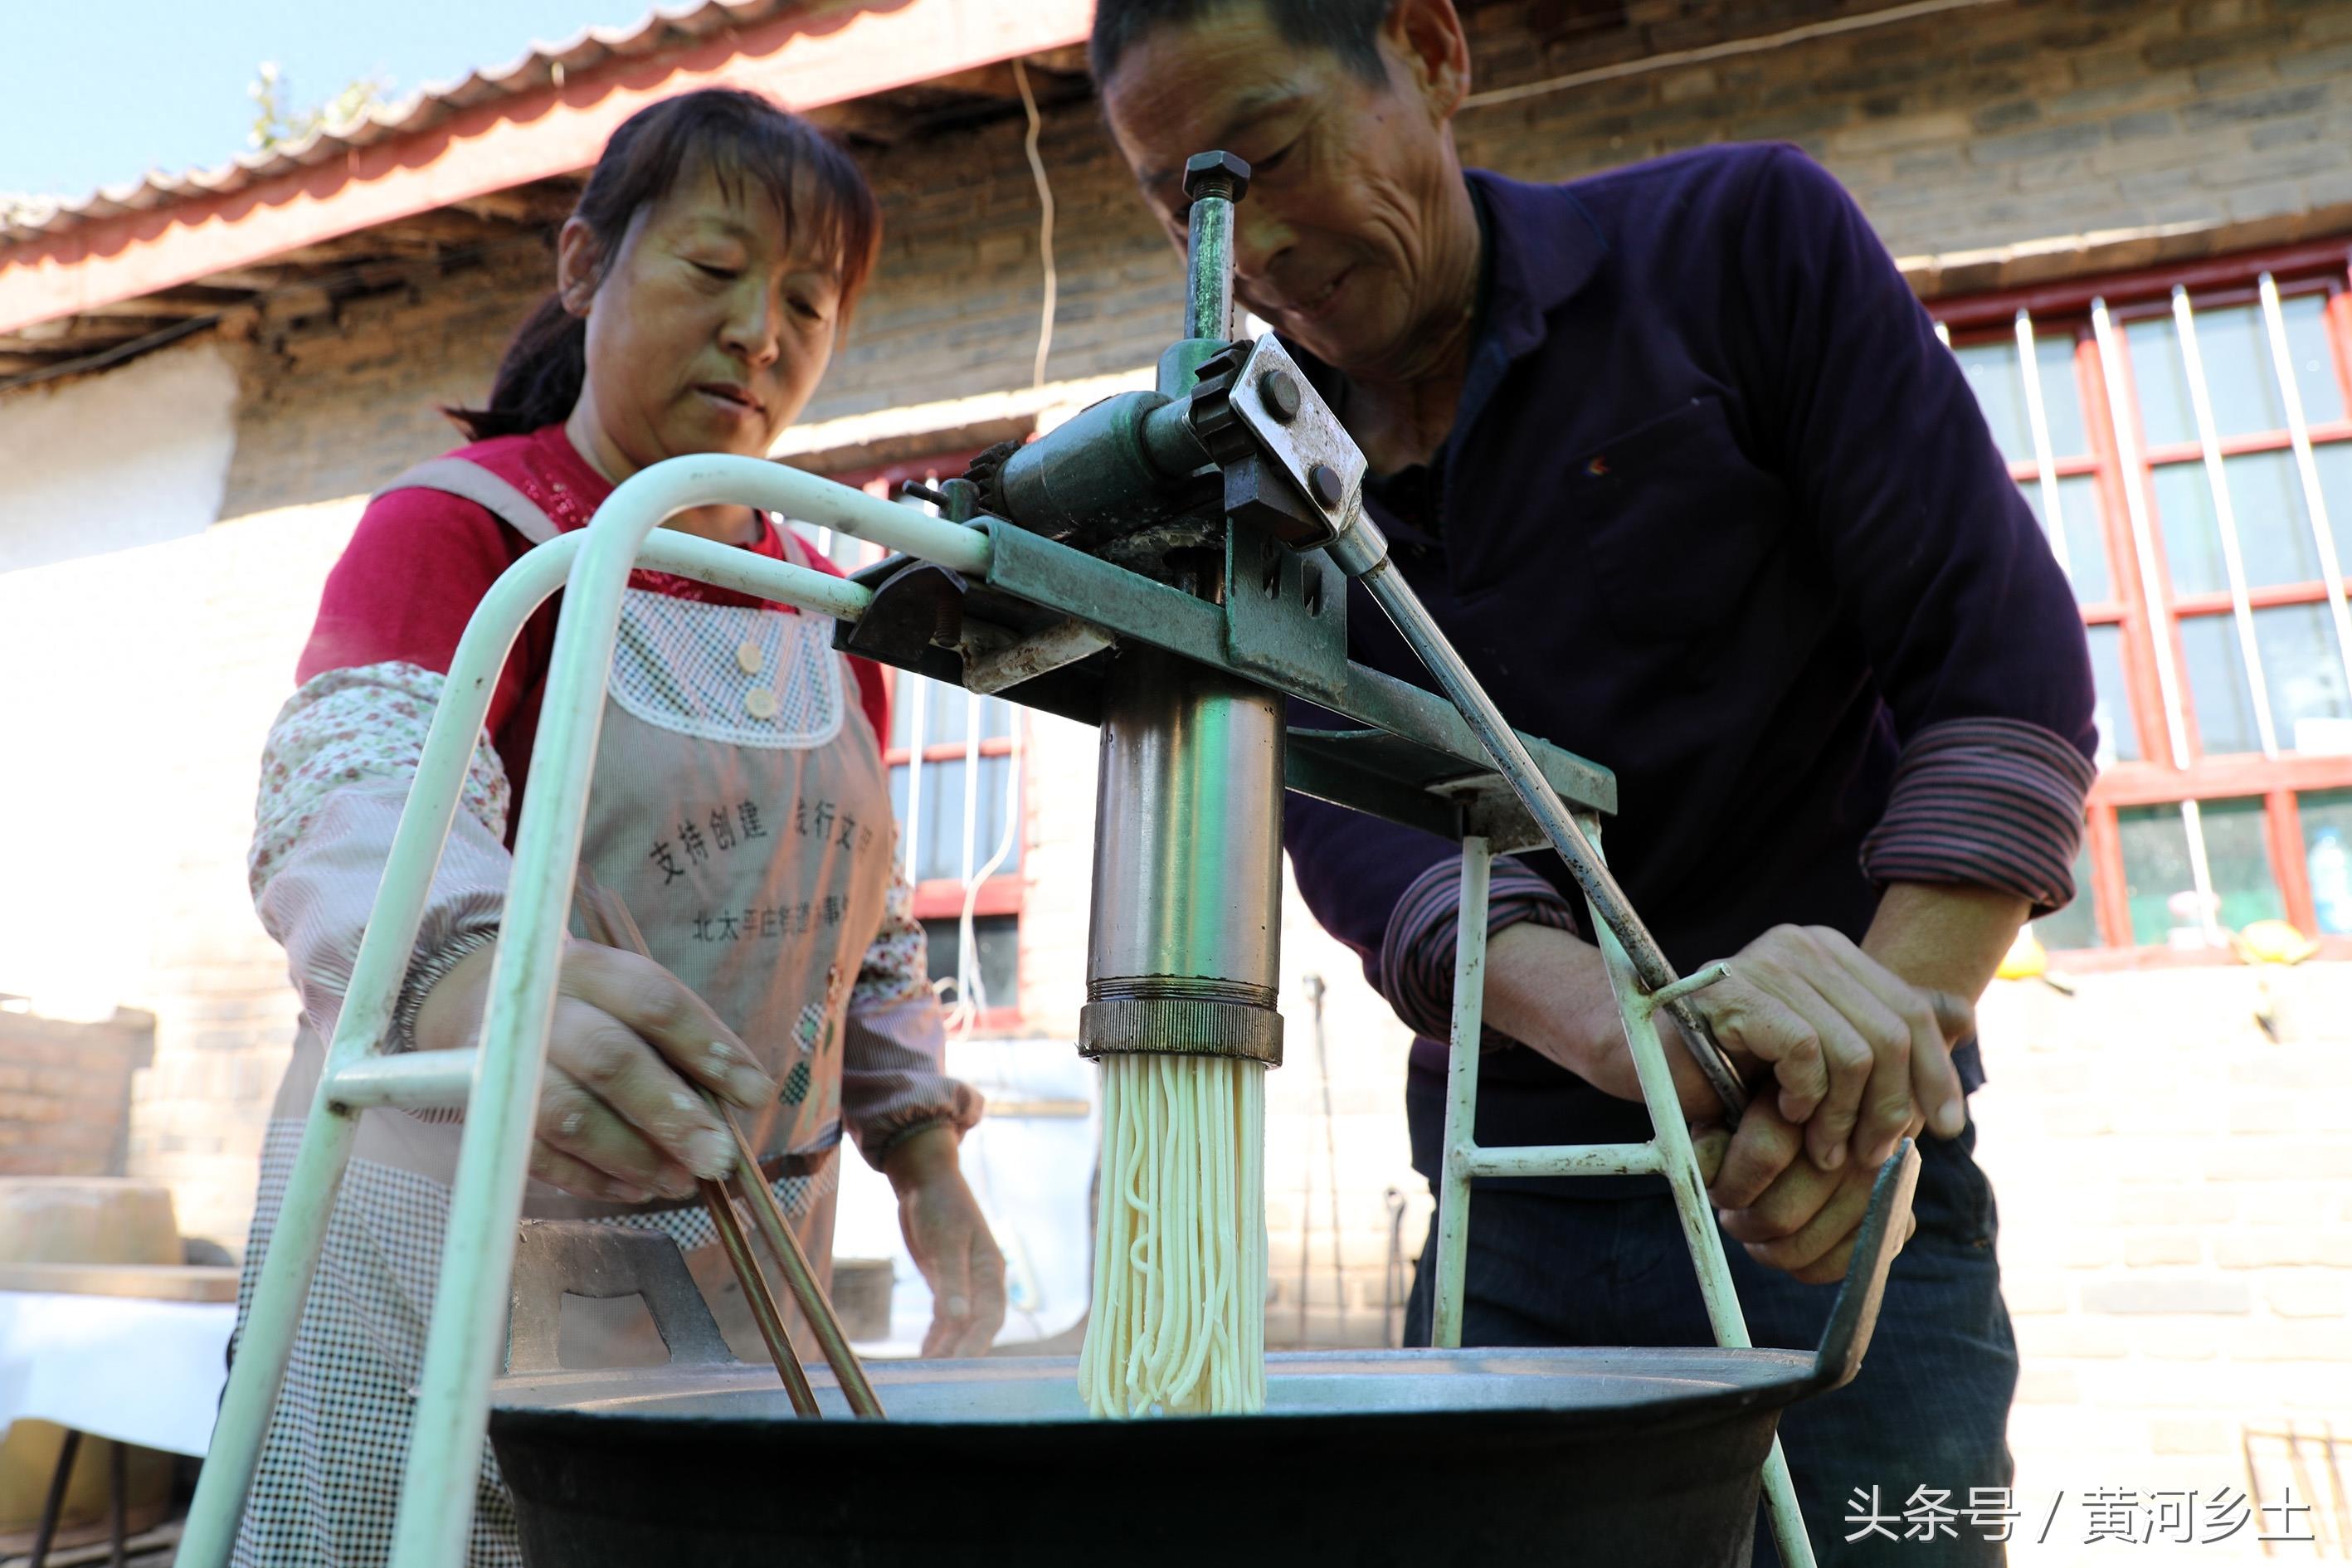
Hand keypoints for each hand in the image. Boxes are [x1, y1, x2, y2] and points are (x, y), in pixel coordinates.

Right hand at [412, 938, 773, 1201]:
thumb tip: (741, 1101)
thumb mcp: (622, 999)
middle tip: (720, 1157)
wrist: (473, 1002)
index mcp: (591, 969)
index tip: (756, 1095)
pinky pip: (537, 1153)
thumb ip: (675, 1043)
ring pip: (570, 1114)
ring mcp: (504, 1060)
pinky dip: (591, 1178)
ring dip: (633, 1156)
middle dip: (671, 1114)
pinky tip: (635, 1190)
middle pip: (610, 1059)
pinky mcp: (481, 1109)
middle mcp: (544, 1008)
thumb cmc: (581, 1008)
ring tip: (681, 1181)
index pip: (656, 1003)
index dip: (709, 1048)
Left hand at [883, 1124, 1006, 1356]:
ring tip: (929, 1371)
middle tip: (943, 1376)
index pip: (990, 1314)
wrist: (924, 1181)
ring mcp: (963, 1283)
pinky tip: (926, 1353)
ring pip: (958, 1324)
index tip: (961, 1361)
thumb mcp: (946, 1239)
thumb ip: (952, 1280)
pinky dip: (936, 1335)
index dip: (978, 1340)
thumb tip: (959, 1318)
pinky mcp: (944, 1282)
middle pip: (977, 1325)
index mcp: (991, 1268)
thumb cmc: (940, 1204)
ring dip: (946, 1346)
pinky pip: (943, 1317)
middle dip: (962, 1350)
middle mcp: (981, 1280)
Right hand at [1684, 924, 1970, 1172]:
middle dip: (1893, 1107)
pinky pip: (1807, 1052)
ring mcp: (1770, 963)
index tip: (1948, 1129)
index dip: (1937, 1073)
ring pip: (1857, 1051)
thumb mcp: (1817, 1054)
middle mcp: (1804, 945)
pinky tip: (1785, 1116)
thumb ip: (1880, 1031)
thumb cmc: (1730, 1064)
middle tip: (1871, 1155)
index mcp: (1829, 952)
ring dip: (1846, 1117)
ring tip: (1824, 1149)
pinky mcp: (1739, 992)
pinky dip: (1805, 1096)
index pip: (1913, 1008)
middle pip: (1894, 1032)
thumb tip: (1963, 1019)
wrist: (1646, 1061)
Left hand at [1694, 1098, 1918, 1284]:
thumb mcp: (1732, 1100)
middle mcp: (1854, 1139)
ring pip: (1803, 1245)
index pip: (1764, 1155)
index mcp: (1811, 1099)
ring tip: (1755, 1230)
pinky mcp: (1898, 1217)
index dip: (1731, 1185)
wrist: (1840, 1109)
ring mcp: (1879, 1182)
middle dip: (1745, 1222)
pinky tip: (1787, 1248)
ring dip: (1768, 1248)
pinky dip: (1805, 1266)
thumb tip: (1703, 1167)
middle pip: (1780, 1212)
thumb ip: (1715, 1130)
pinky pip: (1841, 1263)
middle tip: (1734, 1214)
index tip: (1721, 1190)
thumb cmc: (1765, 1106)